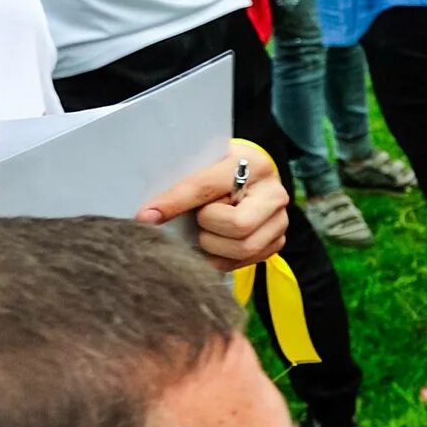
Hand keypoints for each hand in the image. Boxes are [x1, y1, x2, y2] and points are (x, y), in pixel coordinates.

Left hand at [145, 139, 288, 271]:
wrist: (250, 176)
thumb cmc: (220, 169)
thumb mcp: (205, 164)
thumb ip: (184, 182)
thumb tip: (147, 215)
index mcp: (254, 164)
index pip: (208, 188)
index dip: (174, 203)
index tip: (146, 215)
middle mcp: (274, 194)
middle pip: (238, 225)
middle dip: (208, 226)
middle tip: (199, 217)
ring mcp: (280, 221)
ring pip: (242, 248)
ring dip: (213, 243)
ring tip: (207, 228)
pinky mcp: (276, 242)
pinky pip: (242, 262)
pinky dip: (219, 257)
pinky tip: (213, 242)